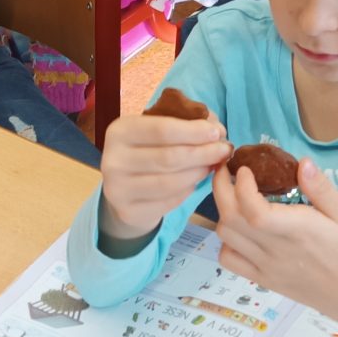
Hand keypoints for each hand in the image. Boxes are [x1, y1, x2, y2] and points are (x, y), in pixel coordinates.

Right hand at [99, 108, 230, 243]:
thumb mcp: (159, 129)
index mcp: (120, 131)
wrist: (125, 186)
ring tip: (213, 165)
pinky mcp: (128, 211)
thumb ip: (186, 124)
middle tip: (225, 150)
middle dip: (203, 153)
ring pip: (172, 182)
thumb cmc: (148, 149)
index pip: (162, 129)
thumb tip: (218, 132)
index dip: (194, 131)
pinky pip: (170, 201)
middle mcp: (112, 160)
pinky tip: (195, 182)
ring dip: (199, 172)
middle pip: (169, 157)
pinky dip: (188, 190)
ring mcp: (117, 189)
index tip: (218, 132)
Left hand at [211, 157, 337, 322]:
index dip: (241, 187)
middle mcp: (276, 251)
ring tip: (234, 196)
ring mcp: (266, 268)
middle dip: (221, 190)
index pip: (254, 211)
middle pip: (230, 221)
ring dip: (223, 212)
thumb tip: (302, 162)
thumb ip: (321, 189)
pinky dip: (227, 241)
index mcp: (298, 231)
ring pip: (225, 238)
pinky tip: (242, 229)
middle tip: (227, 171)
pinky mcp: (264, 280)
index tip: (244, 168)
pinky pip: (230, 261)